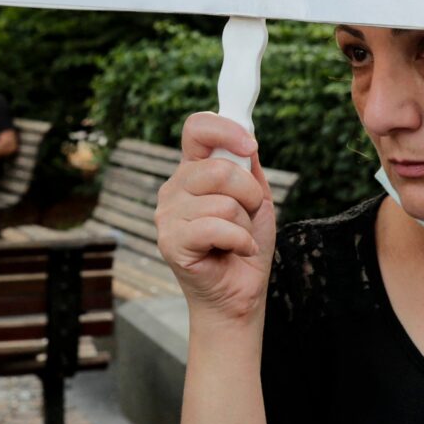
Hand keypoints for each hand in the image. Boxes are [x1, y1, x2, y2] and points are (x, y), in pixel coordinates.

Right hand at [155, 113, 277, 325]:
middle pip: (220, 169)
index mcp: (193, 171)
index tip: (250, 145)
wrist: (239, 294)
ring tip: (238, 239)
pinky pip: (217, 228)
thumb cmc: (244, 245)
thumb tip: (246, 135)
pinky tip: (236, 251)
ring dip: (245, 224)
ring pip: (224, 203)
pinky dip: (240, 242)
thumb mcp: (256, 199)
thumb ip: (248, 167)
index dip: (225, 129)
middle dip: (250, 194)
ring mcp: (168, 215)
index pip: (197, 129)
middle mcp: (175, 188)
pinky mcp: (171, 242)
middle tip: (250, 214)